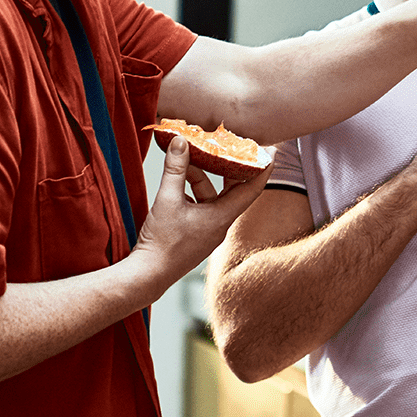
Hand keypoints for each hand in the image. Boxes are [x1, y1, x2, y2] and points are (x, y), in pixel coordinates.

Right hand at [132, 135, 270, 287]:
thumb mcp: (167, 199)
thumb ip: (175, 168)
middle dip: (227, 169)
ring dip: (200, 179)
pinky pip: (201, 208)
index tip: (268, 154)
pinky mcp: (197, 235)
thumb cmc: (161, 243)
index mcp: (222, 217)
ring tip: (185, 163)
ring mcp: (208, 231)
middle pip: (232, 191)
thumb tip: (180, 142)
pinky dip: (192, 193)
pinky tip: (176, 185)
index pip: (252, 189)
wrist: (148, 275)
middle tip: (225, 149)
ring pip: (212, 198)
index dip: (261, 170)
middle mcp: (220, 225)